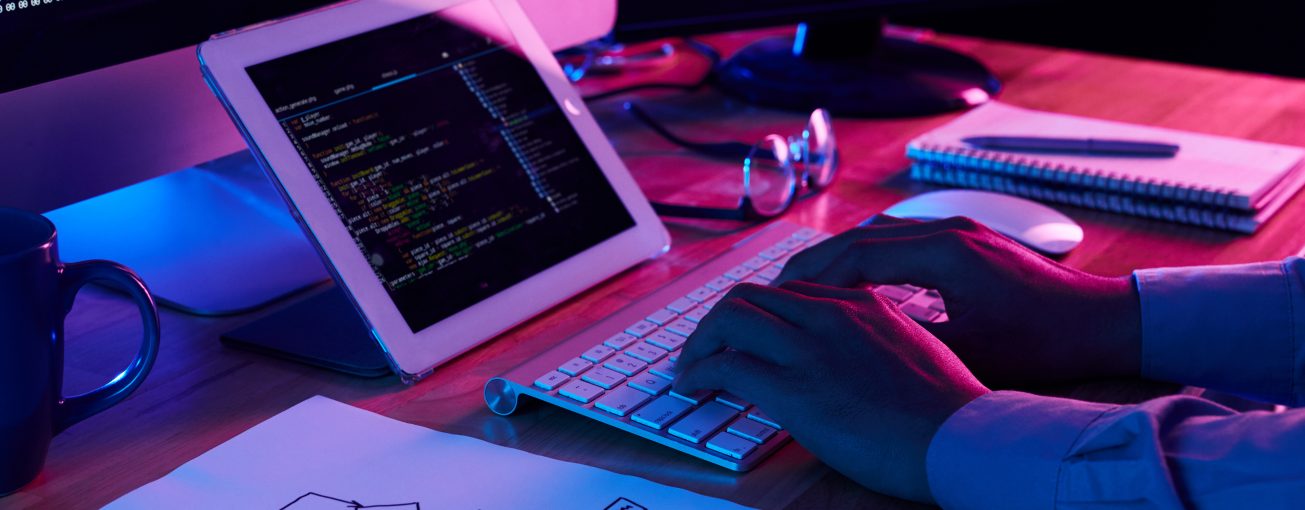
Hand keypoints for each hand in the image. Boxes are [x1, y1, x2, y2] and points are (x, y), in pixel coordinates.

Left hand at [673, 281, 987, 503]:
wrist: (965, 440)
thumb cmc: (951, 413)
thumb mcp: (916, 355)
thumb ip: (876, 344)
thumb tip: (851, 363)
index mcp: (864, 305)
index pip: (791, 292)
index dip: (758, 313)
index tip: (745, 335)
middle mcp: (833, 314)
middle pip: (753, 295)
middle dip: (719, 321)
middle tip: (705, 348)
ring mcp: (811, 347)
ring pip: (731, 317)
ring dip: (701, 342)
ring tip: (691, 367)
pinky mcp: (794, 386)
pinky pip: (726, 365)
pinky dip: (700, 372)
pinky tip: (694, 387)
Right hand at [774, 215, 1142, 385]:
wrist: (1106, 321)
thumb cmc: (1047, 343)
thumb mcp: (972, 354)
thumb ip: (910, 340)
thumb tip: (854, 341)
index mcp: (946, 253)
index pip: (856, 253)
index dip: (812, 278)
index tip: (781, 300)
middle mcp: (949, 230)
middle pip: (861, 237)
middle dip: (815, 264)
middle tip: (778, 293)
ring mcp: (960, 230)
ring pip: (880, 234)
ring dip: (841, 258)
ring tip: (807, 289)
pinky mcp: (968, 239)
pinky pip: (902, 239)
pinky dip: (870, 257)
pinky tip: (855, 283)